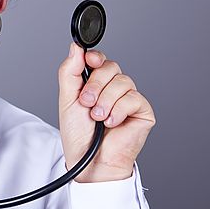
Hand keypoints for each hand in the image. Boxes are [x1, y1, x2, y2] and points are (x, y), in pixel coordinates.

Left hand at [58, 42, 155, 182]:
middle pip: (111, 67)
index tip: (89, 60)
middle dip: (95, 85)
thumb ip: (70, 72)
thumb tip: (75, 48)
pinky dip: (118, 111)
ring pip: (122, 82)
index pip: (100, 60)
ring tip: (98, 117)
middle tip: (86, 103)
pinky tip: (111, 123)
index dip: (96, 57)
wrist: (89, 160)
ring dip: (105, 101)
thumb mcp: (67, 99)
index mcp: (96, 83)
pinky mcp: (142, 111)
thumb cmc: (79, 135)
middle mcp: (114, 88)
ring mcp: (129, 99)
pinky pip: (134, 98)